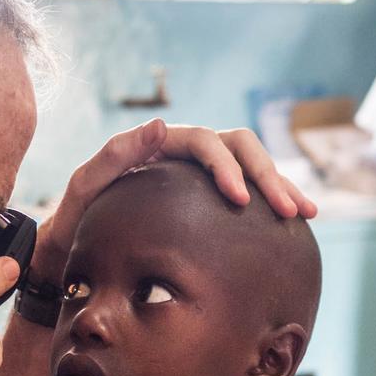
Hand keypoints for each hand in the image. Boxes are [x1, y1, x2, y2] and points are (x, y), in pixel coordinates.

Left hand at [33, 118, 317, 278]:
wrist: (71, 250)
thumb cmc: (76, 220)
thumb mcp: (85, 188)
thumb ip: (114, 156)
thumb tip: (156, 125)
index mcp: (159, 145)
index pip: (205, 142)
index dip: (227, 166)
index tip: (240, 199)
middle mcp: (184, 154)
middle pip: (240, 148)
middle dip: (268, 176)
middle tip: (288, 210)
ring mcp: (199, 177)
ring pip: (252, 168)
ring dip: (280, 187)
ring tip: (304, 214)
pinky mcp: (209, 201)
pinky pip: (248, 195)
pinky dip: (270, 204)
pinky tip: (292, 227)